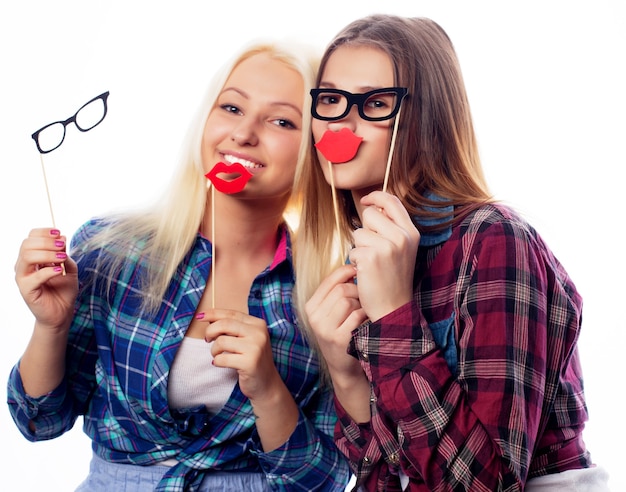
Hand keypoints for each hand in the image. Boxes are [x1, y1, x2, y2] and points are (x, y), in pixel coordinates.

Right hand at [14, 228, 77, 331]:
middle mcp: (24, 266)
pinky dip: (49, 271)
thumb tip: (62, 238)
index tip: (59, 233)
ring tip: (62, 258)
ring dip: (48, 253)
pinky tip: (60, 271)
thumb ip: (64, 254)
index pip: (30, 237)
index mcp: (32, 258)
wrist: (62, 312)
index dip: (44, 232)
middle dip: (47, 241)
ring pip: (27, 256)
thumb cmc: (64, 290)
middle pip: (27, 244)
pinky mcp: (26, 290)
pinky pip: (35, 276)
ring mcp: (23, 278)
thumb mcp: (69, 268)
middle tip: (62, 246)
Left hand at [199, 308, 280, 402]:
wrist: (267, 384)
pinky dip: (216, 362)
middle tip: (207, 340)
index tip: (199, 316)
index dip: (213, 313)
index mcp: (258, 324)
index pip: (232, 314)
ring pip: (221, 341)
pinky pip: (222, 358)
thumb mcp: (247, 339)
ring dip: (214, 350)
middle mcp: (258, 333)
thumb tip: (209, 317)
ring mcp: (255, 347)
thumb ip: (233, 328)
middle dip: (210, 331)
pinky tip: (220, 364)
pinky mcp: (249, 362)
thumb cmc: (252, 360)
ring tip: (217, 355)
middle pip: (224, 324)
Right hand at [305, 264, 366, 381]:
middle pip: (341, 289)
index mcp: (311, 307)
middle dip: (357, 291)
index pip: (330, 280)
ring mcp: (325, 329)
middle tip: (364, 299)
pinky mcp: (339, 339)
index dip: (347, 272)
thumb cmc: (342, 333)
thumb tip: (353, 265)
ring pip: (348, 301)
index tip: (358, 271)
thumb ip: (337, 291)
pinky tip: (366, 322)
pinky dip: (365, 316)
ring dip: (361, 304)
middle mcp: (314, 318)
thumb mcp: (332, 312)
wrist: (344, 366)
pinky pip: (356, 316)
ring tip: (363, 313)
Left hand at [350, 191, 419, 320]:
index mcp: (411, 233)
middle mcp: (401, 237)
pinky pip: (353, 250)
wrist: (393, 308)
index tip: (365, 200)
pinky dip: (355, 261)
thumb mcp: (401, 250)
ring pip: (358, 233)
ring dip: (359, 248)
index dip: (376, 196)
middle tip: (373, 251)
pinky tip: (366, 273)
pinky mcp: (370, 257)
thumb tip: (374, 207)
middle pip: (370, 215)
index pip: (392, 201)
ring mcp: (386, 247)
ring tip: (371, 264)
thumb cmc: (393, 279)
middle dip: (365, 231)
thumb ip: (392, 228)